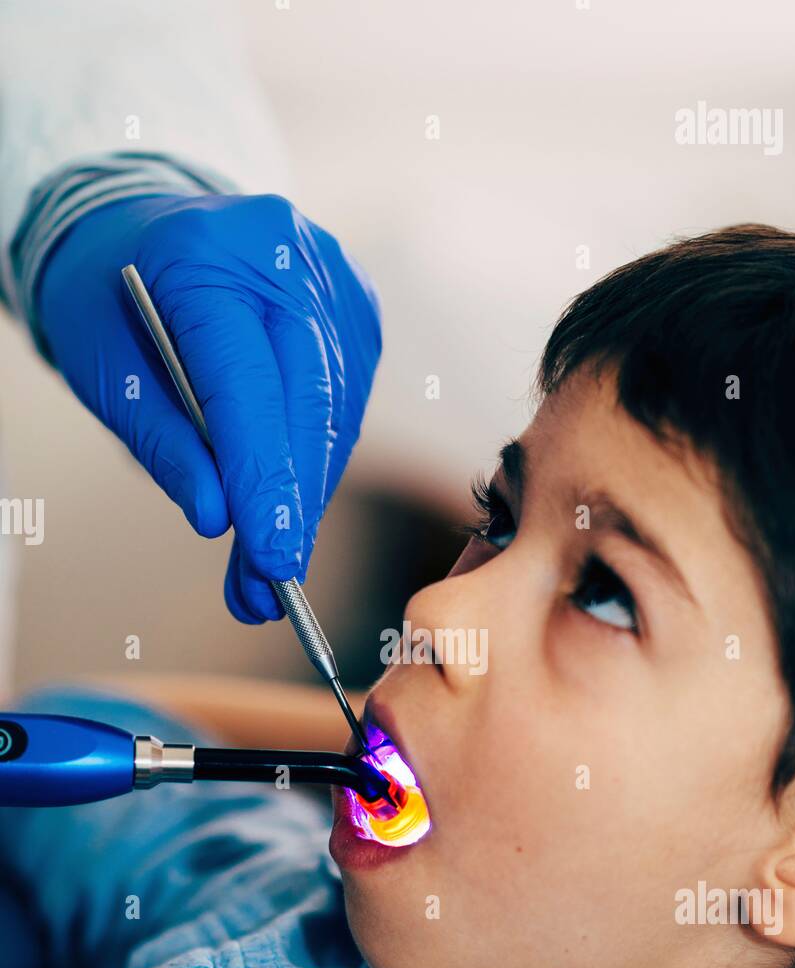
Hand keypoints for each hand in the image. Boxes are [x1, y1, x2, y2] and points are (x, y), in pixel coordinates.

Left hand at [36, 192, 381, 619]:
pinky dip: (318, 459)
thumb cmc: (112, 302)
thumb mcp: (108, 375)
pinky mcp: (357, 307)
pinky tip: (286, 493)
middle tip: (272, 584)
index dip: (265, 480)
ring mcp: (332, 278)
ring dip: (308, 495)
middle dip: (294, 504)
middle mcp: (285, 255)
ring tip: (267, 561)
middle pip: (309, 402)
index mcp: (206, 255)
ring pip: (336, 414)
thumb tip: (220, 520)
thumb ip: (166, 446)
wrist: (143, 229)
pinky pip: (346, 404)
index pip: (248, 386)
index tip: (273, 560)